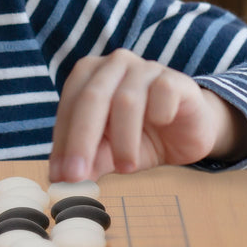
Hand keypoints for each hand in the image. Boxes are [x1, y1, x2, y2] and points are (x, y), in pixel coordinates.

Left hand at [48, 49, 246, 182]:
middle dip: (81, 140)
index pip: (68, 106)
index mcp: (88, 74)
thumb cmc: (140, 137)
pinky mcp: (173, 78)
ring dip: (123, 139)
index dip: (62, 142)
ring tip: (125, 168)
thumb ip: (89, 160)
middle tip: (75, 176)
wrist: (188, 132)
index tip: (59, 177)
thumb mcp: (110, 152)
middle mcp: (113, 65)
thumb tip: (62, 181)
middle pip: (91, 99)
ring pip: (125, 101)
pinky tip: (161, 125)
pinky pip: (162, 93)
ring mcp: (144, 68)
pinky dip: (158, 115)